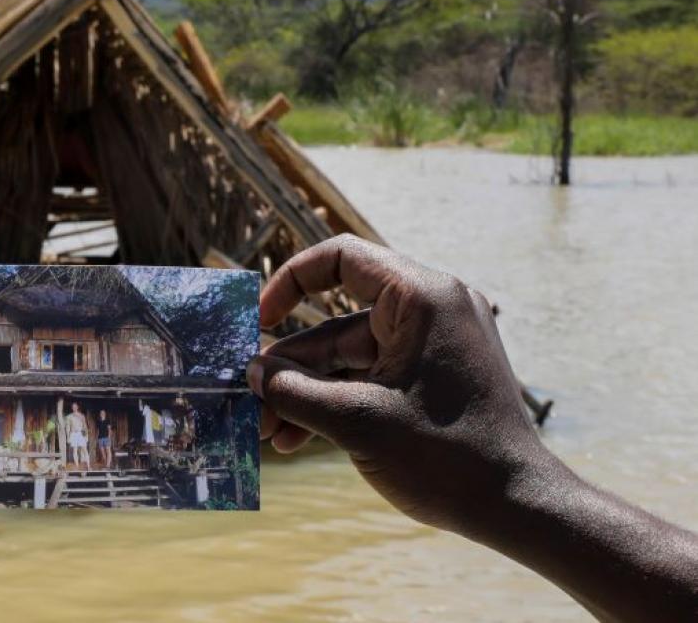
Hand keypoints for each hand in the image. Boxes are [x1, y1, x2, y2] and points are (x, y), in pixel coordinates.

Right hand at [248, 234, 546, 532]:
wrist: (517, 506)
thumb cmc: (447, 457)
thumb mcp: (356, 422)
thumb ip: (294, 392)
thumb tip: (249, 374)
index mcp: (421, 298)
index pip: (341, 258)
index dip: (290, 282)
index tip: (257, 321)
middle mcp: (430, 309)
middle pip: (336, 322)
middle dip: (290, 366)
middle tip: (250, 401)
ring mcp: (433, 344)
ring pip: (348, 357)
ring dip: (306, 392)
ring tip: (267, 432)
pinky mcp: (432, 376)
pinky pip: (371, 376)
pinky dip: (336, 401)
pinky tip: (296, 437)